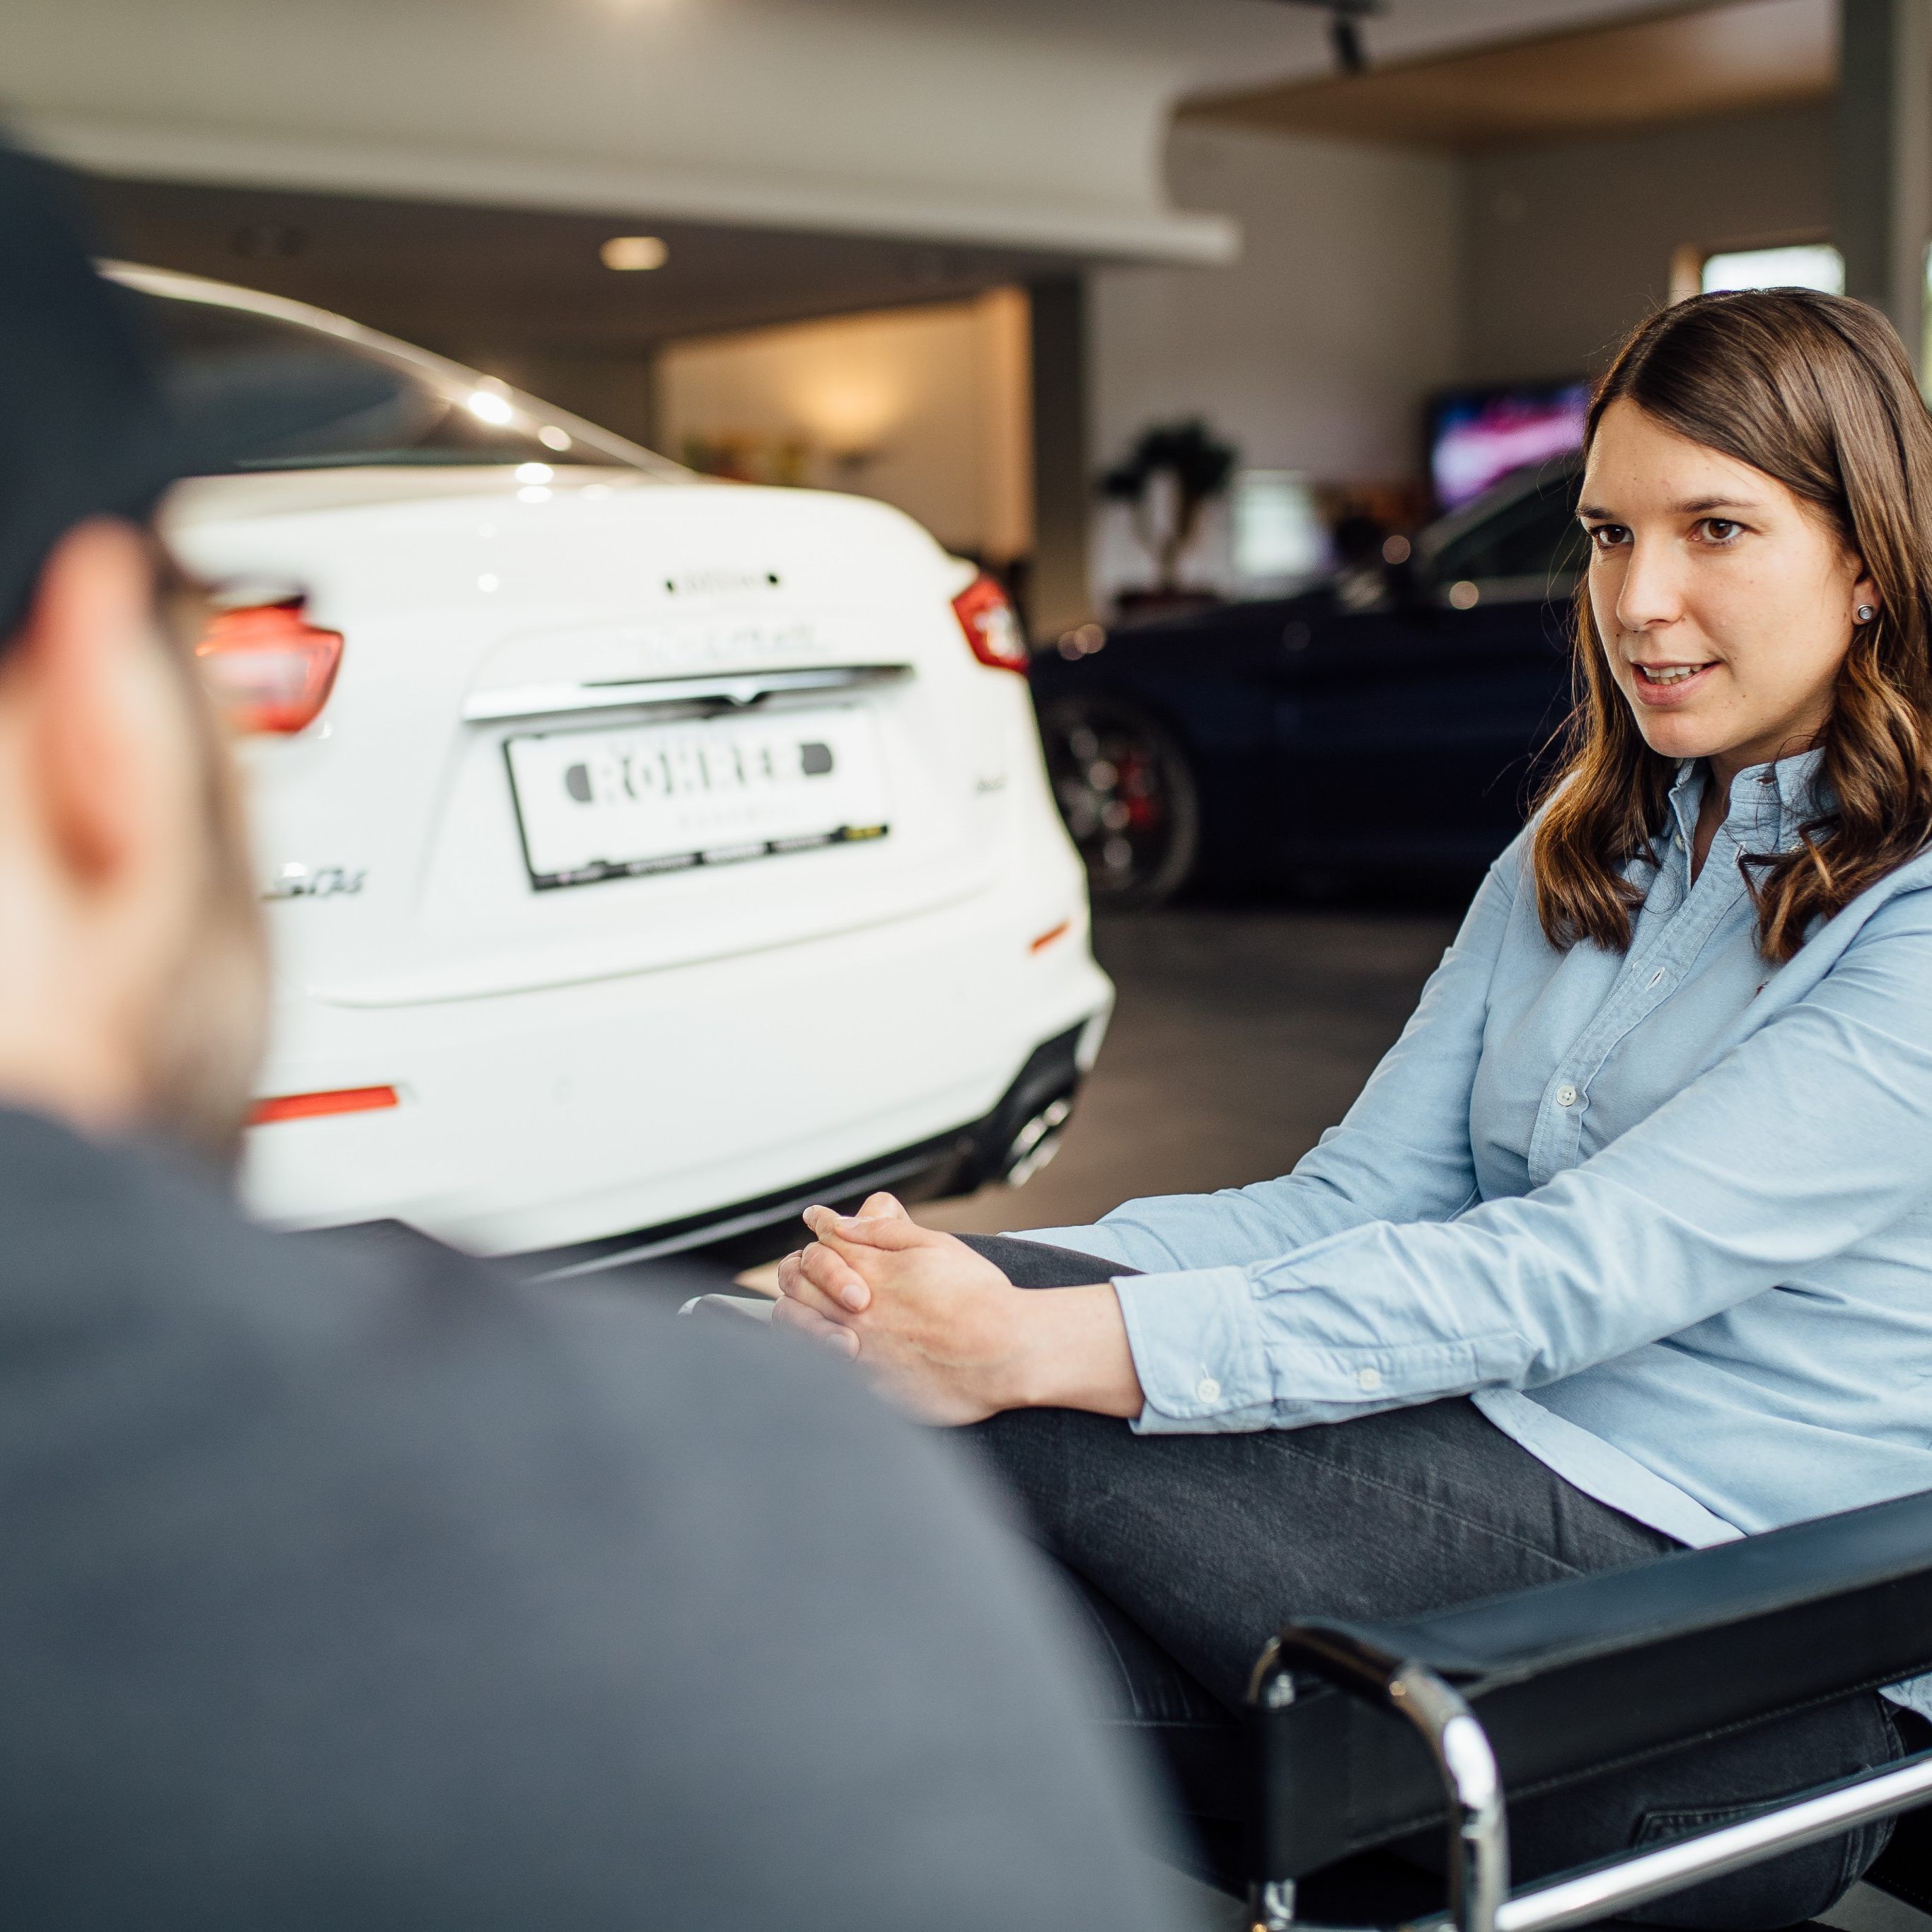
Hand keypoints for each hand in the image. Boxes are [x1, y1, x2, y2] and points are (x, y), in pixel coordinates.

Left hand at [773, 1193, 1142, 1424]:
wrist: (1005, 1353)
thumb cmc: (977, 1297)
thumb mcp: (933, 1245)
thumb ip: (879, 1230)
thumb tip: (829, 1219)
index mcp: (871, 1269)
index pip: (816, 1250)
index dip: (819, 1245)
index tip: (828, 1245)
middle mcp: (854, 1310)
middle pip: (794, 1287)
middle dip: (800, 1278)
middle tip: (822, 1282)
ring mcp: (856, 1351)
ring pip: (796, 1329)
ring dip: (801, 1318)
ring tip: (829, 1317)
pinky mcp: (865, 1386)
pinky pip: (815, 1369)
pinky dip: (817, 1356)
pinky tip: (840, 1351)